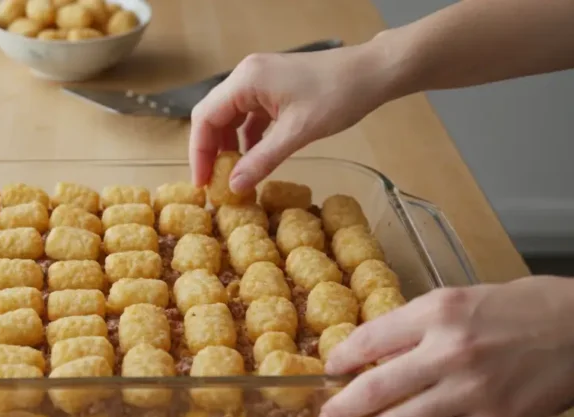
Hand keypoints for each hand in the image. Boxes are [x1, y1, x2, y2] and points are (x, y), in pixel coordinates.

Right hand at [188, 43, 394, 191]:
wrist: (374, 72)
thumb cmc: (339, 95)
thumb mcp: (297, 133)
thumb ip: (262, 160)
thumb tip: (233, 187)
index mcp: (246, 80)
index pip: (205, 118)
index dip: (199, 153)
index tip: (203, 183)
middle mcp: (247, 76)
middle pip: (213, 117)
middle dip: (211, 151)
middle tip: (214, 183)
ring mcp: (260, 81)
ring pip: (230, 118)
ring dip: (229, 146)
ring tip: (233, 175)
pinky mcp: (274, 88)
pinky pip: (249, 116)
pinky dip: (247, 138)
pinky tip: (254, 158)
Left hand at [319, 276, 573, 416]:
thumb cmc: (523, 308)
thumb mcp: (460, 300)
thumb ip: (417, 326)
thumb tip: (374, 354)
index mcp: (437, 312)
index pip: (368, 340)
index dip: (341, 360)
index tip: (331, 370)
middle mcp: (449, 351)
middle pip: (374, 389)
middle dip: (341, 407)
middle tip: (327, 415)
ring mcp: (472, 390)